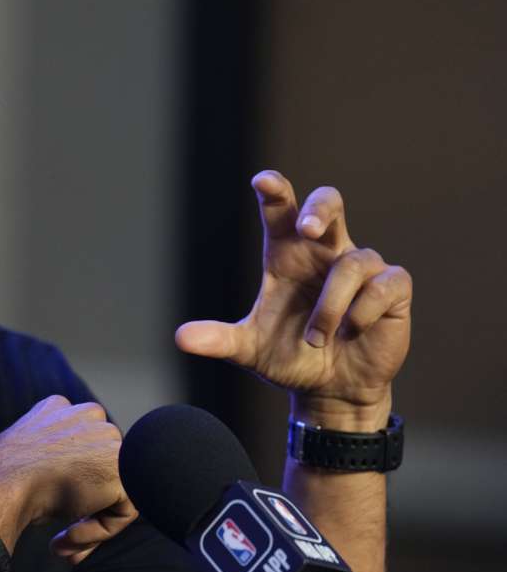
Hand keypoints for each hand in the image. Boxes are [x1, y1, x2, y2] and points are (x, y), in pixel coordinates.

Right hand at [0, 396, 136, 564]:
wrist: (0, 482)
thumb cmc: (4, 480)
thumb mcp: (27, 463)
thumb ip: (53, 464)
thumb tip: (68, 492)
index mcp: (59, 409)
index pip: (81, 451)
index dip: (71, 489)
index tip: (54, 513)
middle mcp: (88, 415)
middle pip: (99, 472)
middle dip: (83, 510)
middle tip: (63, 541)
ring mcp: (108, 437)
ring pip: (112, 493)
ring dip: (88, 526)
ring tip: (61, 547)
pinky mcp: (121, 467)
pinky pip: (122, 511)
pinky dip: (97, 532)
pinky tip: (67, 536)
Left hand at [175, 171, 411, 428]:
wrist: (330, 390)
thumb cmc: (290, 358)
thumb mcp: (249, 350)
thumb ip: (218, 340)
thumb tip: (180, 337)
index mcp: (287, 256)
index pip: (280, 213)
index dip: (275, 192)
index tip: (262, 181)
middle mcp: (323, 253)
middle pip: (329, 204)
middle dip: (319, 209)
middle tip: (307, 228)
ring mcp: (361, 268)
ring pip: (352, 262)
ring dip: (331, 304)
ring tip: (318, 337)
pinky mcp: (391, 288)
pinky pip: (384, 283)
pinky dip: (364, 309)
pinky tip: (354, 330)